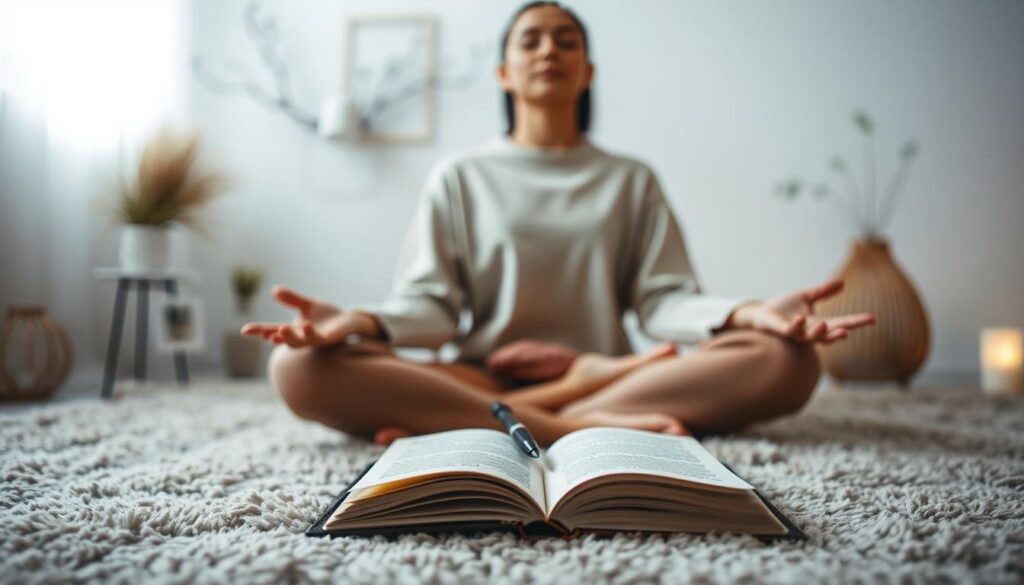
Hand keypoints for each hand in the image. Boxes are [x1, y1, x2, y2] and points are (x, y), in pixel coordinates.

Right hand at [240, 285, 381, 347]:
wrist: (348, 321)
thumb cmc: (326, 315)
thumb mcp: (307, 305)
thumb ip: (292, 299)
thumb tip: (274, 290)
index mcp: (293, 330)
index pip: (272, 330)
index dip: (259, 331)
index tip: (244, 330)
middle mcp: (302, 337)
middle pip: (285, 340)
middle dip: (275, 336)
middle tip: (265, 333)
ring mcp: (315, 340)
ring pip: (301, 342)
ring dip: (291, 337)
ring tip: (283, 328)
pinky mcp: (328, 339)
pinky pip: (319, 338)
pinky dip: (312, 333)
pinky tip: (307, 325)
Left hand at [728, 279, 874, 344]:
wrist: (760, 315)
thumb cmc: (783, 308)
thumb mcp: (805, 297)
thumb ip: (822, 292)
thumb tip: (842, 283)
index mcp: (818, 323)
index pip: (840, 323)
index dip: (855, 322)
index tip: (872, 319)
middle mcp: (809, 332)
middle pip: (828, 335)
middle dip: (840, 332)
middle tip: (851, 329)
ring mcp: (795, 334)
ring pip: (809, 338)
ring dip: (818, 333)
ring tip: (826, 325)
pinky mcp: (781, 331)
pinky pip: (789, 331)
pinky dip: (795, 327)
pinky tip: (800, 319)